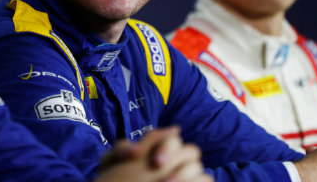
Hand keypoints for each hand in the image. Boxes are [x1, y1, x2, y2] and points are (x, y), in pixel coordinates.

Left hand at [97, 126, 212, 181]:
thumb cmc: (114, 174)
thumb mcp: (112, 161)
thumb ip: (122, 149)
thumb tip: (136, 148)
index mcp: (159, 146)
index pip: (172, 139)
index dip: (167, 147)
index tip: (155, 162)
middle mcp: (175, 159)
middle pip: (190, 151)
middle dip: (178, 158)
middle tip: (161, 169)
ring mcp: (183, 174)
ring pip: (199, 168)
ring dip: (186, 175)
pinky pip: (205, 180)